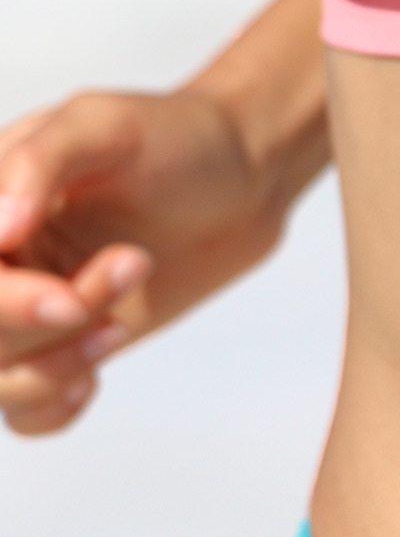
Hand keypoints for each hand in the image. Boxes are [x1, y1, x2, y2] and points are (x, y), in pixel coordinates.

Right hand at [0, 88, 291, 434]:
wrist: (238, 182)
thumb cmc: (172, 140)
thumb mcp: (104, 126)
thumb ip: (38, 163)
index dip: (3, 300)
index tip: (68, 298)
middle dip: (38, 325)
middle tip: (131, 265)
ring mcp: (24, 308)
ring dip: (56, 363)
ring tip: (124, 311)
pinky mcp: (65, 346)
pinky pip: (26, 411)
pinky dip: (53, 406)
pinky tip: (94, 377)